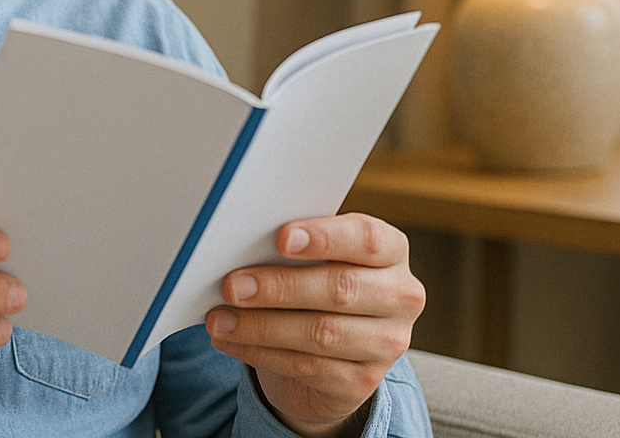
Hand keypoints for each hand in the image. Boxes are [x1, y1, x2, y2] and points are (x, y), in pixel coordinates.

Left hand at [205, 213, 423, 437]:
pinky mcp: (363, 382)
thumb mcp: (314, 259)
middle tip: (232, 286)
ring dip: (261, 326)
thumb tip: (240, 247)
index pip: (367, 239)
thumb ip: (293, 248)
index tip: (282, 238)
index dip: (325, 238)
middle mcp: (400, 297)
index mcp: (392, 252)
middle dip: (279, 287)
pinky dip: (260, 352)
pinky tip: (231, 340)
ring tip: (219, 319)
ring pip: (321, 334)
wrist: (334, 350)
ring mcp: (387, 343)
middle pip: (341, 288)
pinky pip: (306, 367)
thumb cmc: (316, 283)